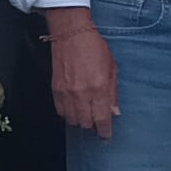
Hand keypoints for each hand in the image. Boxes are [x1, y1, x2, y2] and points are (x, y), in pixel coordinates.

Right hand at [48, 10, 119, 137]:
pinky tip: (74, 107)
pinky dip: (68, 113)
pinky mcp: (56, 90)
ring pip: (72, 120)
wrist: (71, 33)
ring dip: (80, 120)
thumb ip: (113, 93)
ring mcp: (67, 93)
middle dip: (93, 125)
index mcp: (99, 88)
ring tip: (85, 113)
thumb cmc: (94, 46)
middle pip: (86, 123)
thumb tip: (114, 112)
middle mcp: (82, 94)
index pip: (102, 119)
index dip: (104, 132)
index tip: (106, 136)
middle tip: (96, 120)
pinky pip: (61, 112)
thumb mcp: (112, 68)